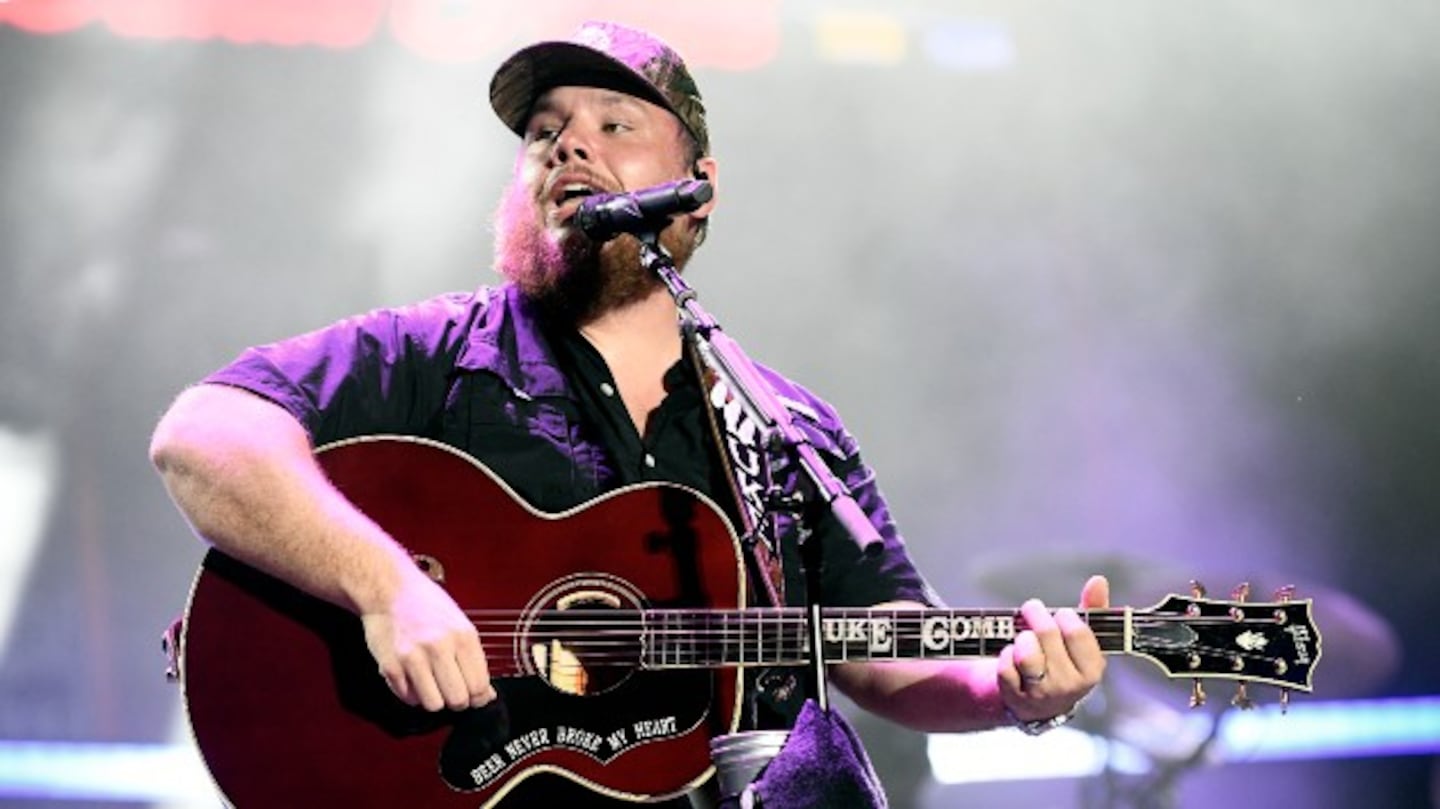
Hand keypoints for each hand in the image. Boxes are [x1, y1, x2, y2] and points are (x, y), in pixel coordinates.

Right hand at [361, 565, 495, 711]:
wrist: (388, 587)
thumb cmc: (425, 604)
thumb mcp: (459, 623)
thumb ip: (474, 659)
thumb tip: (486, 693)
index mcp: (462, 636)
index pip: (480, 685)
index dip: (479, 697)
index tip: (474, 696)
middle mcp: (439, 647)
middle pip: (458, 700)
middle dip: (458, 701)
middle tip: (452, 690)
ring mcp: (413, 658)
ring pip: (434, 705)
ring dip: (434, 699)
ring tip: (432, 683)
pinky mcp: (391, 667)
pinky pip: (408, 698)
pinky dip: (413, 693)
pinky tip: (414, 676)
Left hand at [996, 575, 1108, 721]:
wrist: (1040, 703)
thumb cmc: (1064, 662)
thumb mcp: (1082, 642)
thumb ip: (1092, 611)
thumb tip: (1098, 580)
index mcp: (1091, 671)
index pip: (1077, 632)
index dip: (1064, 616)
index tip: (1060, 614)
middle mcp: (1068, 686)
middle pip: (1047, 635)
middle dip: (1036, 615)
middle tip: (1032, 609)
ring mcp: (1041, 694)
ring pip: (1025, 653)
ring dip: (1022, 637)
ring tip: (1025, 636)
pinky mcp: (1015, 697)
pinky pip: (1004, 665)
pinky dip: (1006, 654)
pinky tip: (1012, 655)